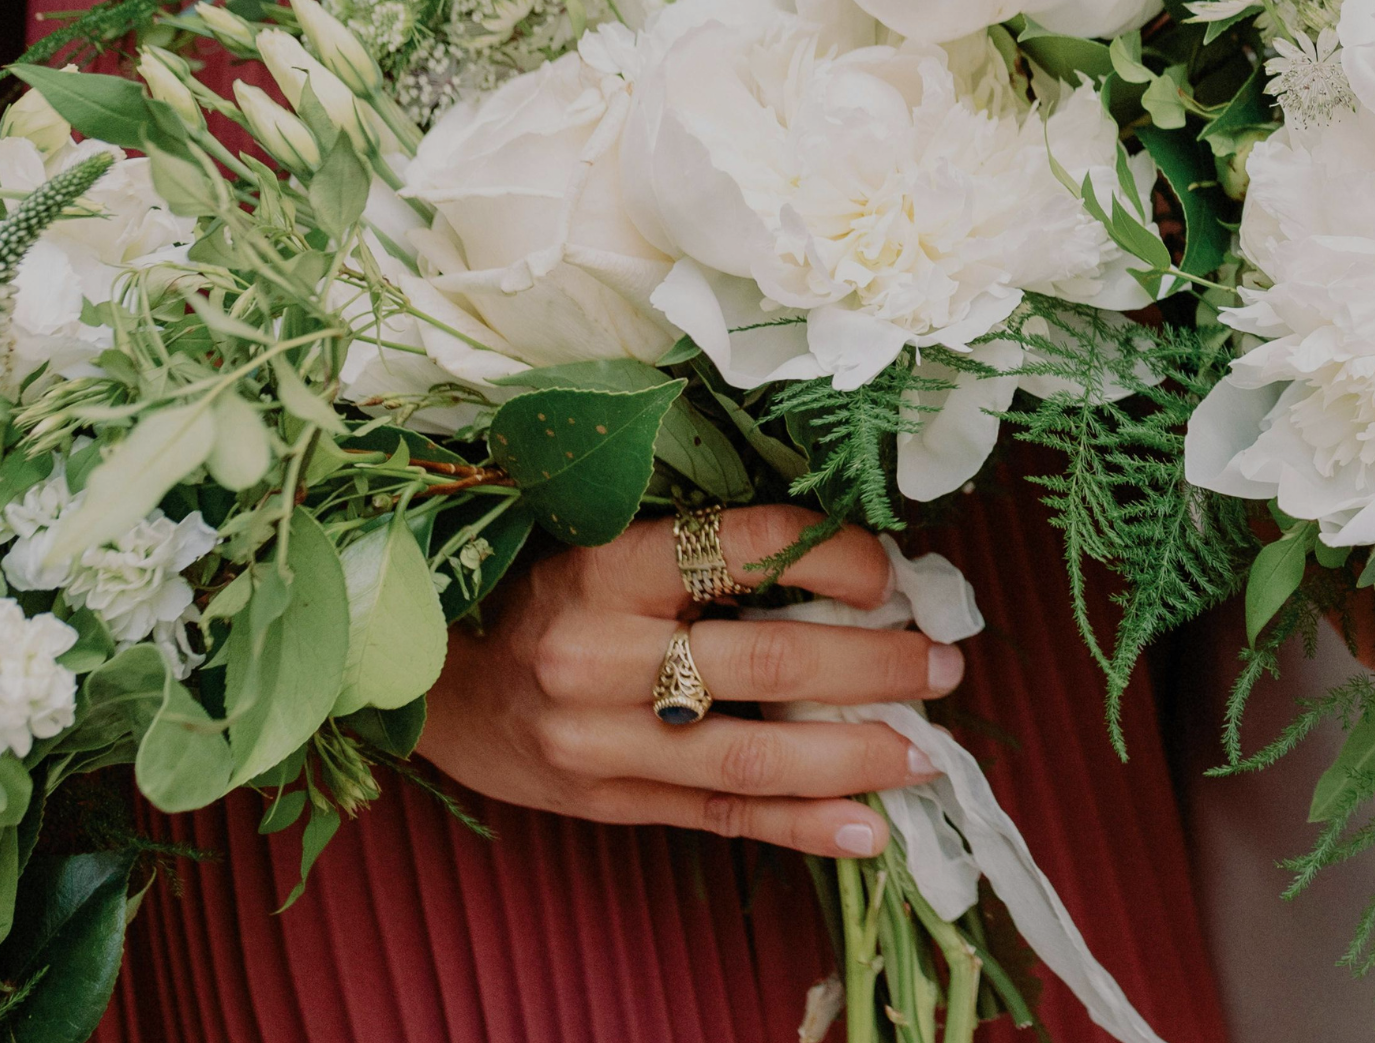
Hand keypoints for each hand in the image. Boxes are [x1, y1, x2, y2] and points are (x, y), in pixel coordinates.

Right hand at [418, 505, 960, 860]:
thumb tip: (851, 560)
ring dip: (856, 753)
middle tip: (942, 664)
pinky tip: (867, 828)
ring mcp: (600, 739)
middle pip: (768, 661)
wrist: (432, 680)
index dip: (835, 557)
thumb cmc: (543, 596)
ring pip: (753, 754)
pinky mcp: (608, 801)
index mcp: (606, 567)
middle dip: (875, 665)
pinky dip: (802, 826)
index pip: (743, 547)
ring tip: (926, 752)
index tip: (893, 573)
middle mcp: (599, 654)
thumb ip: (706, 555)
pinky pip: (722, 816)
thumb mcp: (605, 547)